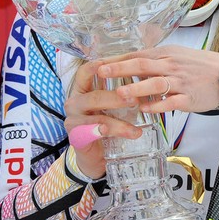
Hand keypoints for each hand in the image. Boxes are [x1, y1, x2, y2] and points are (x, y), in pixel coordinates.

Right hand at [63, 60, 142, 179]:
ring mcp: (73, 121)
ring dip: (118, 123)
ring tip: (136, 130)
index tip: (112, 63)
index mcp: (81, 90)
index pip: (85, 73)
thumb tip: (145, 80)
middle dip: (116, 98)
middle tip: (136, 100)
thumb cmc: (105, 124)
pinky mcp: (76, 137)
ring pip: (97, 118)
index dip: (97, 67)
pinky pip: (88, 134)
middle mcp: (74, 103)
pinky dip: (99, 132)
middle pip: (94, 96)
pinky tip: (107, 131)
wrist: (96, 156)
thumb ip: (120, 92)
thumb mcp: (111, 106)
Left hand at [96, 45, 218, 113]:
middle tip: (101, 72)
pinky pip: (171, 102)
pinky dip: (157, 105)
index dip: (116, 59)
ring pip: (156, 83)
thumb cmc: (198, 66)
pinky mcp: (189, 98)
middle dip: (120, 68)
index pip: (136, 54)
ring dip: (137, 88)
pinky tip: (143, 109)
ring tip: (120, 94)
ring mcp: (180, 82)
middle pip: (142, 65)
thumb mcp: (175, 56)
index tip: (97, 63)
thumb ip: (153, 60)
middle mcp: (171, 65)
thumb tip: (127, 63)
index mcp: (165, 54)